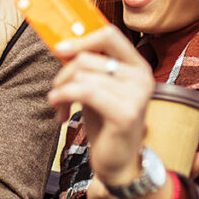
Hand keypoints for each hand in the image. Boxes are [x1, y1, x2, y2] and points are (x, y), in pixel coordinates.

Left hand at [47, 26, 153, 188]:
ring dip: (61, 90)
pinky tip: (59, 111)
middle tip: (56, 90)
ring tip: (59, 105)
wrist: (119, 163)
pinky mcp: (125, 113)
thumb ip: (88, 67)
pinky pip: (84, 92)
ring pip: (82, 76)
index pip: (110, 35)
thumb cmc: (106, 124)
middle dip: (63, 74)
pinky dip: (64, 98)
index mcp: (137, 66)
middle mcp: (142, 77)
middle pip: (87, 57)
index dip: (82, 38)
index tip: (60, 49)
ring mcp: (137, 95)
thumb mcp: (97, 88)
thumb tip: (63, 44)